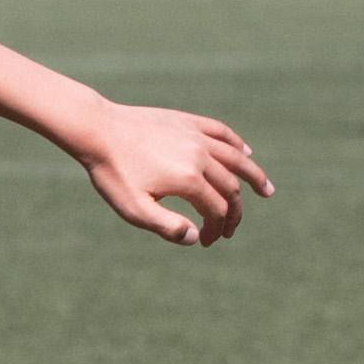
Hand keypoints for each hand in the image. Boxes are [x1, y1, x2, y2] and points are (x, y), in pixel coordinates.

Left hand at [73, 101, 273, 245]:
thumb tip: (196, 237)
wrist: (96, 130)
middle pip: (230, 187)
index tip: (206, 242)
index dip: (216, 229)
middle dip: (234, 212)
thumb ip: (167, 226)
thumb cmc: (112, 173)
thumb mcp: (134, 208)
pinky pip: (221, 132)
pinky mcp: (186, 121)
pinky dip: (236, 144)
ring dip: (254, 176)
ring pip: (235, 158)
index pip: (216, 210)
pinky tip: (246, 152)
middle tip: (229, 230)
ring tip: (267, 191)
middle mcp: (199, 155)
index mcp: (188, 180)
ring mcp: (195, 135)